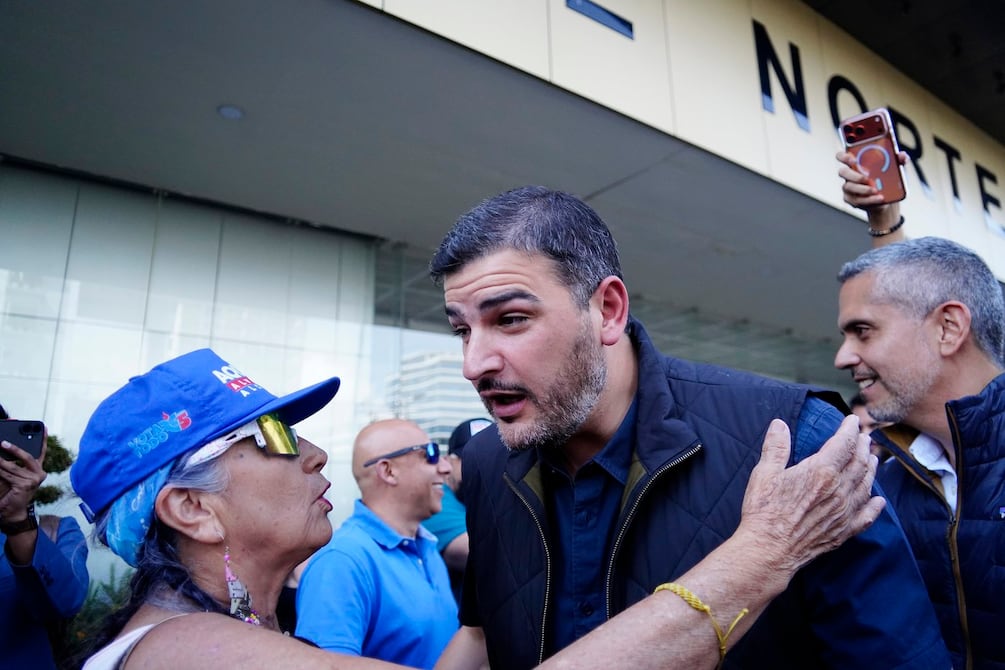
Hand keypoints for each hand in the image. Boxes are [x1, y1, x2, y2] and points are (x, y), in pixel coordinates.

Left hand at [0, 440, 46, 521]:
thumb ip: (14, 463)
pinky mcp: (26, 485)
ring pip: (13, 466)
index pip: (42, 451)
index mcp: (38, 469)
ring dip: (0, 462)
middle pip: (27, 456)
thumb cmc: (11, 493)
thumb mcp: (14, 475)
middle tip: (2, 442)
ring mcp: (33, 479)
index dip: (44, 439)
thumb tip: (4, 449)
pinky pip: (9, 475)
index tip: (44, 427)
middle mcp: (39, 473)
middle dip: (14, 449)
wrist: (11, 512)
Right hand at [739, 416, 884, 574]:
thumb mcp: (764, 473)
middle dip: (862, 446)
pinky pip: (865, 517)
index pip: (843, 444)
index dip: (849, 430)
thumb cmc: (764, 511)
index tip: (853, 420)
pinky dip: (874, 507)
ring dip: (871, 470)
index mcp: (820, 472)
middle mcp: (838, 491)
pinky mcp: (842, 532)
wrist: (769, 551)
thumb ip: (776, 447)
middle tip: (864, 437)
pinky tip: (879, 501)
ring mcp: (843, 512)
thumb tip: (780, 424)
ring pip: (865, 486)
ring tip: (873, 459)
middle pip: (859, 463)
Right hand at [836, 150, 907, 209]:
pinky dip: (868, 200)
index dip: (844, 156)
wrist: (886, 198)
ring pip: (849, 187)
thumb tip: (902, 156)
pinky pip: (856, 200)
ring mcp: (848, 187)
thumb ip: (898, 160)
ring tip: (876, 190)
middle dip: (853, 175)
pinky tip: (878, 198)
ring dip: (862, 189)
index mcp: (855, 163)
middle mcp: (849, 175)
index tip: (853, 159)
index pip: (842, 156)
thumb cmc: (886, 179)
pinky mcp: (851, 199)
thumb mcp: (894, 168)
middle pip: (842, 172)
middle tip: (866, 178)